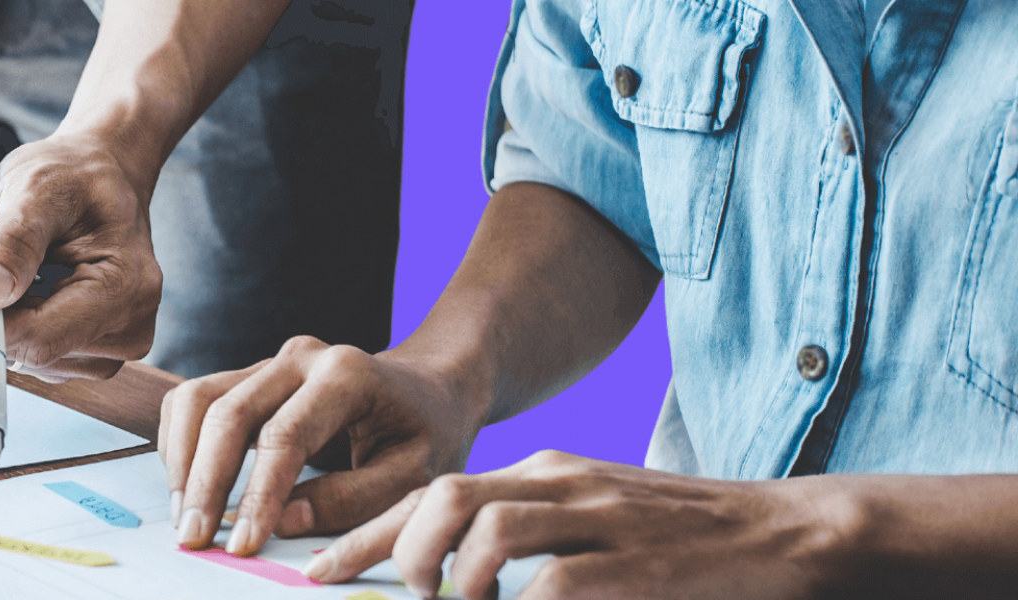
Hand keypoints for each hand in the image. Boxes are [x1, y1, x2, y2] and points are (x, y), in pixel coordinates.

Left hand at [0, 132, 161, 381]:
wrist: (99, 179)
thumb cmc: (75, 177)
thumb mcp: (39, 188)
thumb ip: (12, 240)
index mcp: (126, 288)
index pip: (39, 340)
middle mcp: (127, 331)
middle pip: (28, 353)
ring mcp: (109, 350)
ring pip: (21, 357)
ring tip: (6, 261)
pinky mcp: (88, 355)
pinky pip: (27, 355)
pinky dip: (8, 322)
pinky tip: (18, 284)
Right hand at [162, 336, 482, 556]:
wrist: (428, 390)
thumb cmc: (426, 435)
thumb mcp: (414, 475)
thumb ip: (354, 499)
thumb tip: (285, 521)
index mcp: (345, 374)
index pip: (284, 436)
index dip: (257, 494)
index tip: (243, 544)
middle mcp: (300, 357)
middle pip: (228, 413)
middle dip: (204, 481)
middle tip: (193, 538)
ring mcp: (269, 361)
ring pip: (197, 398)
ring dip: (181, 460)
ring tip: (184, 517)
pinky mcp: (250, 374)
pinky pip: (195, 399)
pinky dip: (180, 442)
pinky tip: (187, 486)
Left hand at [305, 450, 847, 599]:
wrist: (792, 534)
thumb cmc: (685, 542)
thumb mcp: (596, 522)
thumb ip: (529, 543)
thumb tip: (452, 583)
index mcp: (545, 474)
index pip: (435, 491)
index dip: (368, 535)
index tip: (318, 572)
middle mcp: (562, 485)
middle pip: (445, 496)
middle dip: (390, 549)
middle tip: (378, 594)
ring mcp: (599, 521)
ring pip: (487, 530)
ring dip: (453, 579)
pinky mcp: (632, 567)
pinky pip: (548, 586)